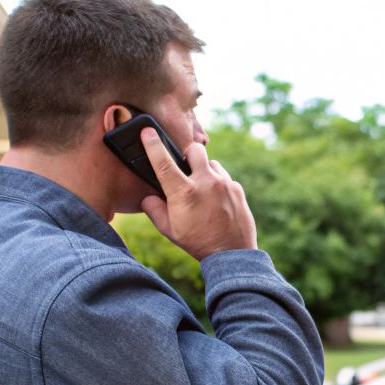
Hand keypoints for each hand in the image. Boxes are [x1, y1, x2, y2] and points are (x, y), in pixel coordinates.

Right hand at [137, 128, 257, 260]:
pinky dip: (218, 184)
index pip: (163, 161)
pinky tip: (216, 201)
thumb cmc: (197, 242)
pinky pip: (224, 177)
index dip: (152, 144)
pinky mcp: (237, 188)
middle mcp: (205, 182)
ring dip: (205, 171)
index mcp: (183, 192)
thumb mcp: (169, 230)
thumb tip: (147, 196)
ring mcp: (224, 183)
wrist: (232, 253)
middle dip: (188, 155)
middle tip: (186, 169)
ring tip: (203, 191)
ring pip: (211, 163)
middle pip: (194, 149)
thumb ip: (154, 210)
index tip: (147, 131)